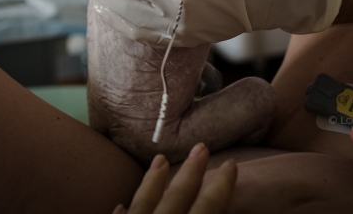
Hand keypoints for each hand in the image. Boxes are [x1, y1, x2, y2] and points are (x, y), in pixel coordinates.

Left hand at [113, 143, 236, 213]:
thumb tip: (227, 209)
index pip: (209, 206)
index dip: (222, 185)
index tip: (231, 163)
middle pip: (177, 197)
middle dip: (190, 171)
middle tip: (201, 146)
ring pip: (143, 203)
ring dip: (153, 182)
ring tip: (160, 160)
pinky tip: (121, 205)